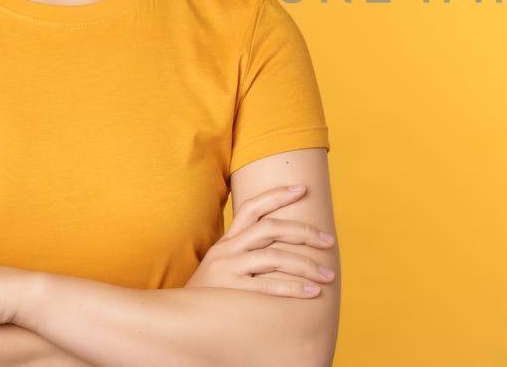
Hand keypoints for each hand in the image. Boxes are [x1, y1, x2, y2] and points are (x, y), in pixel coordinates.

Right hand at [185, 183, 337, 297]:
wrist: (176, 318)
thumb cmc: (210, 292)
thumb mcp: (222, 265)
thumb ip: (246, 252)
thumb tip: (285, 247)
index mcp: (227, 240)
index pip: (252, 208)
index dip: (277, 195)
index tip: (303, 188)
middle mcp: (226, 249)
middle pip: (271, 228)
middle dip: (304, 232)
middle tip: (330, 240)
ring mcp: (227, 269)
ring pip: (274, 256)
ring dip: (306, 264)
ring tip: (328, 274)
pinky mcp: (229, 291)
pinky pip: (267, 286)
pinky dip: (293, 288)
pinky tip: (312, 292)